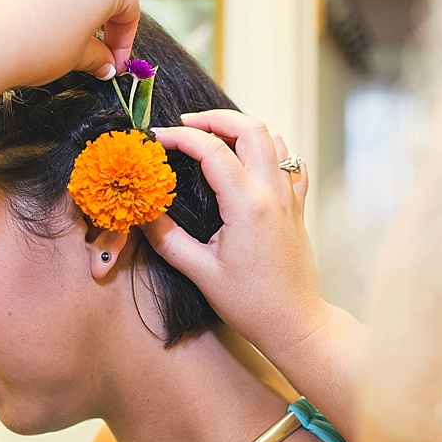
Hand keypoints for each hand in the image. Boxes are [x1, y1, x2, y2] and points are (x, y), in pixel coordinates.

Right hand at [143, 109, 329, 350]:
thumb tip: (143, 214)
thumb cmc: (251, 304)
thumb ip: (168, 240)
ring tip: (213, 137)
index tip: (157, 139)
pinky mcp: (298, 207)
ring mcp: (290, 198)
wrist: (296, 323)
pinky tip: (249, 159)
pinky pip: (289, 161)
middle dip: (215, 118)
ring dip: (242, 128)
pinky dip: (269, 148)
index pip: (212, 150)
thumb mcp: (201, 274)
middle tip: (186, 125)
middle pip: (251, 128)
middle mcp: (273, 194)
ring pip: (274, 138)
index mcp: (247, 206)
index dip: (181, 138)